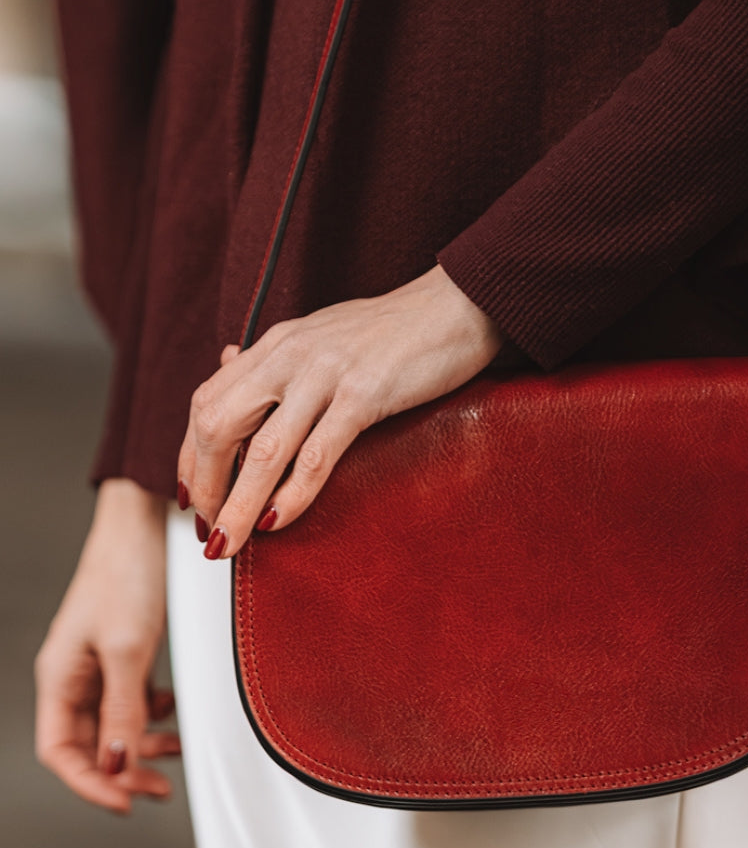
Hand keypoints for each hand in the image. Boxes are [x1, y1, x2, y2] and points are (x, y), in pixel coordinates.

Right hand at [34, 478, 180, 812]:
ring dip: (142, 747)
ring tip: (176, 754)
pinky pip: (132, 701)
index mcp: (59, 677)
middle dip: (122, 772)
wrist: (145, 523)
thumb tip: (117, 765)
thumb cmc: (127, 575)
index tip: (126, 805)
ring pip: (114, 726)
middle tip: (159, 790)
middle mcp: (73, 675)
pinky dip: (154, 715)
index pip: (59, 752)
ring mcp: (98, 664)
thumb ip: (123, 711)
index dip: (89, 785)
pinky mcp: (124, 652)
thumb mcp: (128, 650)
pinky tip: (175, 711)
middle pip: (88, 745)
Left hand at [177, 264, 503, 557]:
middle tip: (208, 530)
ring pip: (262, 450)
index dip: (190, 456)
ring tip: (227, 543)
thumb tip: (230, 366)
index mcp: (276, 344)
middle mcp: (289, 355)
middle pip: (218, 426)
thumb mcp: (323, 338)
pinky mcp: (363, 395)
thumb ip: (279, 360)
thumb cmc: (398, 331)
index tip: (191, 498)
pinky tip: (277, 522)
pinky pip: (316, 454)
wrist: (458, 305)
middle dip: (204, 486)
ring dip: (238, 505)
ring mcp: (324, 375)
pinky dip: (292, 494)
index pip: (207, 402)